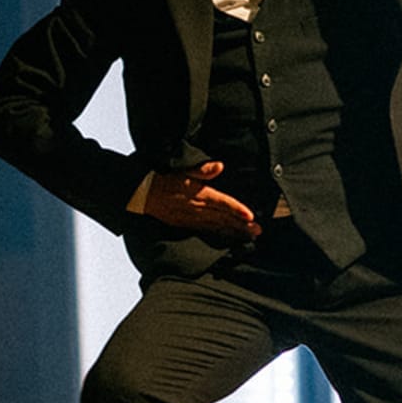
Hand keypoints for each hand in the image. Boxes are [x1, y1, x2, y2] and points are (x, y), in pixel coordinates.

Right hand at [142, 160, 259, 237]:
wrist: (143, 193)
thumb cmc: (164, 179)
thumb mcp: (182, 170)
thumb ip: (202, 170)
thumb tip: (219, 166)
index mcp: (199, 194)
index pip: (223, 203)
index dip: (237, 210)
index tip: (251, 216)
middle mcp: (198, 208)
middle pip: (224, 218)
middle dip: (242, 225)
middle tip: (258, 230)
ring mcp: (192, 218)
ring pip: (218, 226)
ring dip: (234, 231)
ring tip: (249, 235)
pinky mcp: (187, 224)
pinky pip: (207, 230)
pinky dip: (220, 234)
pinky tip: (229, 236)